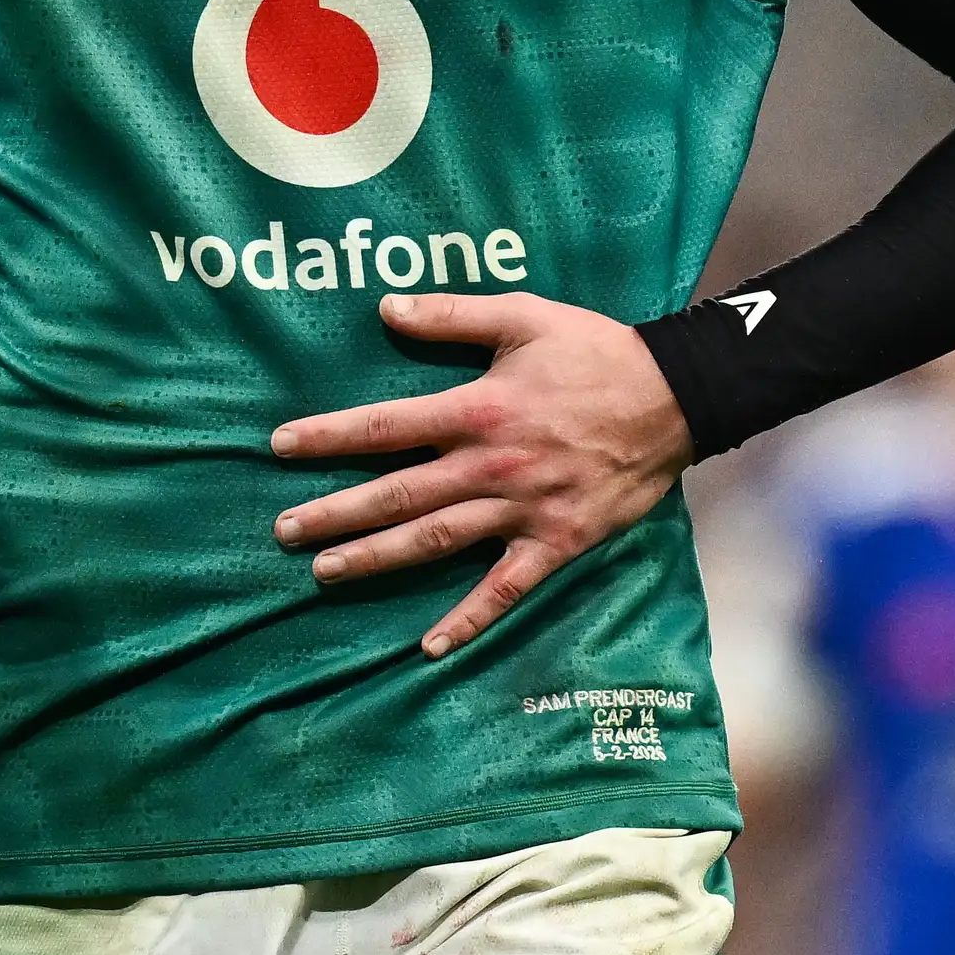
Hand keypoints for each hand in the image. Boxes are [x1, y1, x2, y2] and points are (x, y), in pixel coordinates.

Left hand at [271, 292, 690, 655]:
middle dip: (335, 514)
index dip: (329, 436)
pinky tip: (429, 646)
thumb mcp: (525, 316)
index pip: (386, 427)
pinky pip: (504, 589)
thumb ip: (453, 316)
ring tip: (326, 573)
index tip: (280, 447)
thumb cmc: (596, 353)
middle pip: (397, 494)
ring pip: (434, 542)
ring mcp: (521, 511)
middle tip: (284, 532)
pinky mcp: (554, 543)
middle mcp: (490, 466)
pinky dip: (467, 619)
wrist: (675, 398)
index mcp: (478, 409)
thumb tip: (385, 308)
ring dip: (376, 559)